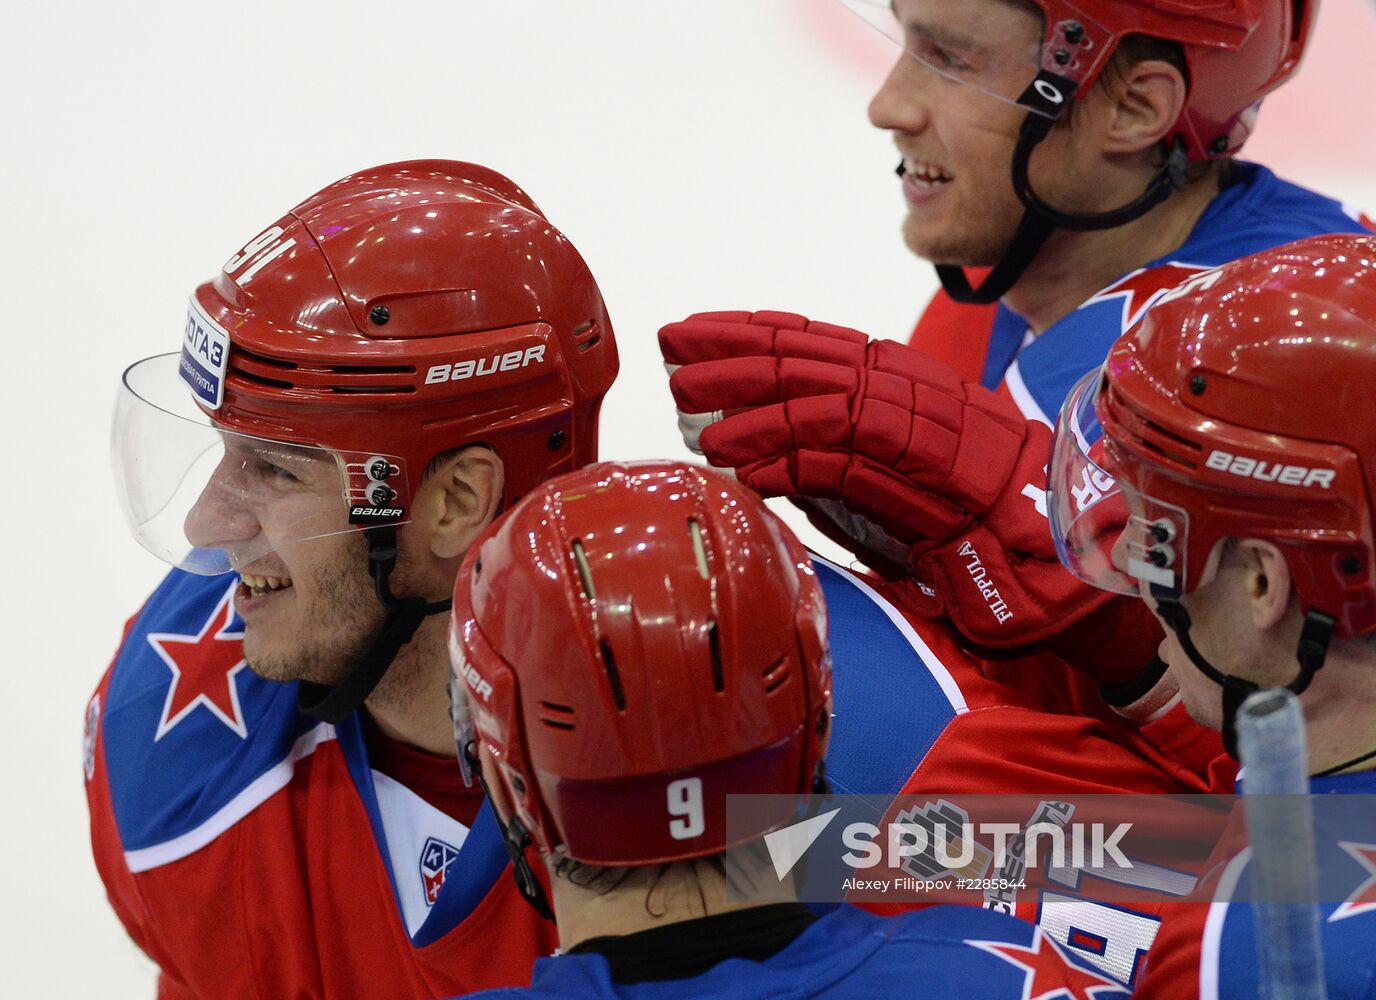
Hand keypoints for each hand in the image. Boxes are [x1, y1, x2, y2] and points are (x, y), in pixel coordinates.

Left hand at [660, 309, 1113, 646]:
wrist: (1046, 560)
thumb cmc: (957, 523)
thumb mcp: (877, 479)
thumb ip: (824, 457)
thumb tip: (751, 449)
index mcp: (900, 381)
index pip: (814, 341)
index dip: (749, 331)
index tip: (692, 330)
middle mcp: (909, 391)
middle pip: (808, 359)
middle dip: (734, 353)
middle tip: (673, 353)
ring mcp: (921, 429)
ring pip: (820, 401)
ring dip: (751, 408)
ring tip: (693, 417)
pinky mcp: (927, 476)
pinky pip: (846, 460)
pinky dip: (791, 461)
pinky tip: (745, 468)